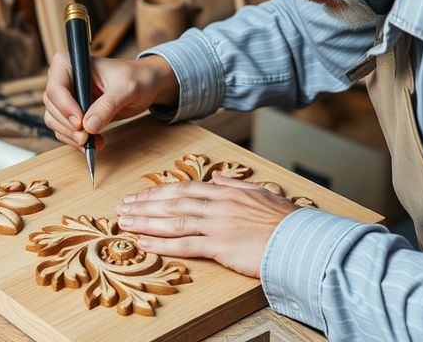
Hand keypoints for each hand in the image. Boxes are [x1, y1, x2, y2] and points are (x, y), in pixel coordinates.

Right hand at [43, 53, 177, 149]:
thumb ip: (108, 105)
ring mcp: (68, 97)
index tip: (80, 123)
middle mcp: (65, 79)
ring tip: (92, 143)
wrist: (147, 85)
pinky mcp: (74, 112)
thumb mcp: (127, 88)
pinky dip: (75, 140)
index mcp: (72, 63)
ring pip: (54, 120)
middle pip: (52, 106)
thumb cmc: (137, 77)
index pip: (56, 87)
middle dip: (67, 125)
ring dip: (70, 135)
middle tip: (86, 137)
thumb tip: (89, 125)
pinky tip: (94, 143)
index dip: (65, 107)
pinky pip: (64, 129)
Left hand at [114, 176, 302, 277]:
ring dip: (145, 221)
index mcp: (226, 192)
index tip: (141, 195)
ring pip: (173, 221)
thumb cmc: (284, 220)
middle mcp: (217, 205)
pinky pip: (184, 244)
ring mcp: (217, 225)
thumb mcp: (260, 193)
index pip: (185, 189)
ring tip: (125, 222)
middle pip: (173, 202)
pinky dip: (161, 243)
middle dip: (145, 204)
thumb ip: (235, 185)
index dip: (159, 192)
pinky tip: (144, 242)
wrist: (299, 240)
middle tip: (123, 207)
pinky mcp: (220, 246)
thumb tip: (219, 177)